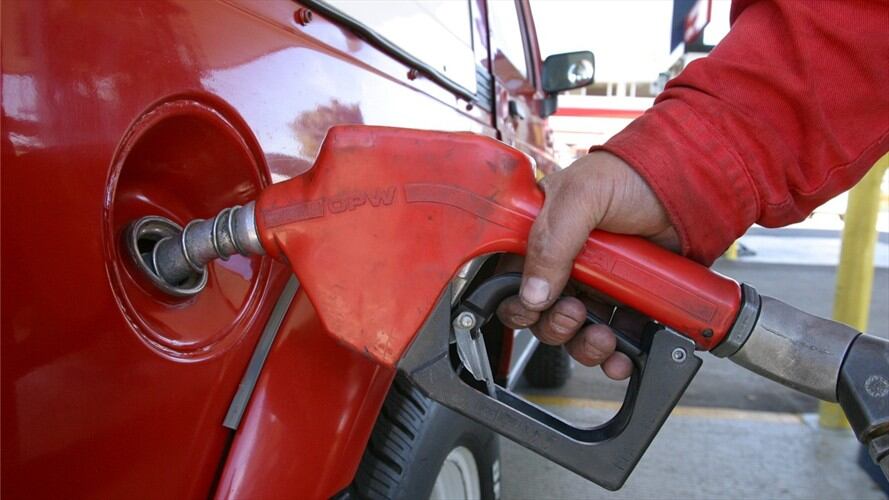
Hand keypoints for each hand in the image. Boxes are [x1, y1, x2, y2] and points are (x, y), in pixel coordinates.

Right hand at [496, 152, 678, 379]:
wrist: (689, 186)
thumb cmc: (632, 175)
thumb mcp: (581, 197)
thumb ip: (551, 242)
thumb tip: (533, 295)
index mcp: (540, 237)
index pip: (511, 280)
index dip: (517, 303)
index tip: (533, 309)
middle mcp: (564, 264)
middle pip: (541, 315)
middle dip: (555, 326)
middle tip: (575, 313)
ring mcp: (597, 285)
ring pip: (575, 333)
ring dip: (584, 346)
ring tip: (604, 337)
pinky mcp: (627, 300)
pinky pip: (614, 338)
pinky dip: (617, 356)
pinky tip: (623, 356)